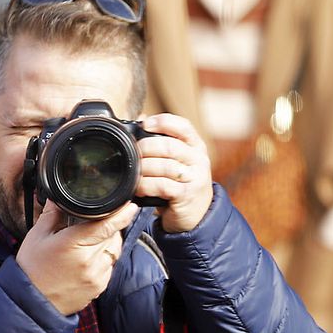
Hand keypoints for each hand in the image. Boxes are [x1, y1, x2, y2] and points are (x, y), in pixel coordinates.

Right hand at [16, 200, 138, 314]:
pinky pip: (110, 266)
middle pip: (113, 236)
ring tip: (88, 243)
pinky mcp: (99, 287)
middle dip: (109, 227)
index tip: (130, 206)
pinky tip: (87, 259)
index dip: (122, 214)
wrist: (32, 303)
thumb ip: (51, 214)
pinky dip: (104, 259)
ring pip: (114, 251)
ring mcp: (96, 276)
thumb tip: (57, 198)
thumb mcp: (37, 237)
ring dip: (108, 243)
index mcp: (73, 244)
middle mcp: (89, 261)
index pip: (106, 226)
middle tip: (92, 225)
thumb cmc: (32, 269)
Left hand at [136, 113, 213, 232]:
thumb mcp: (178, 160)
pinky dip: (146, 185)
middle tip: (134, 154)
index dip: (163, 122)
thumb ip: (163, 141)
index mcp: (196, 146)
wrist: (198, 214)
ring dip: (144, 169)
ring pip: (164, 166)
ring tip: (134, 173)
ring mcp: (195, 178)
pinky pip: (162, 186)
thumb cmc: (181, 182)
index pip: (183, 126)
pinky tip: (139, 187)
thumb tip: (141, 118)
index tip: (145, 124)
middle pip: (169, 146)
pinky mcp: (186, 195)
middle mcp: (198, 159)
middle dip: (146, 148)